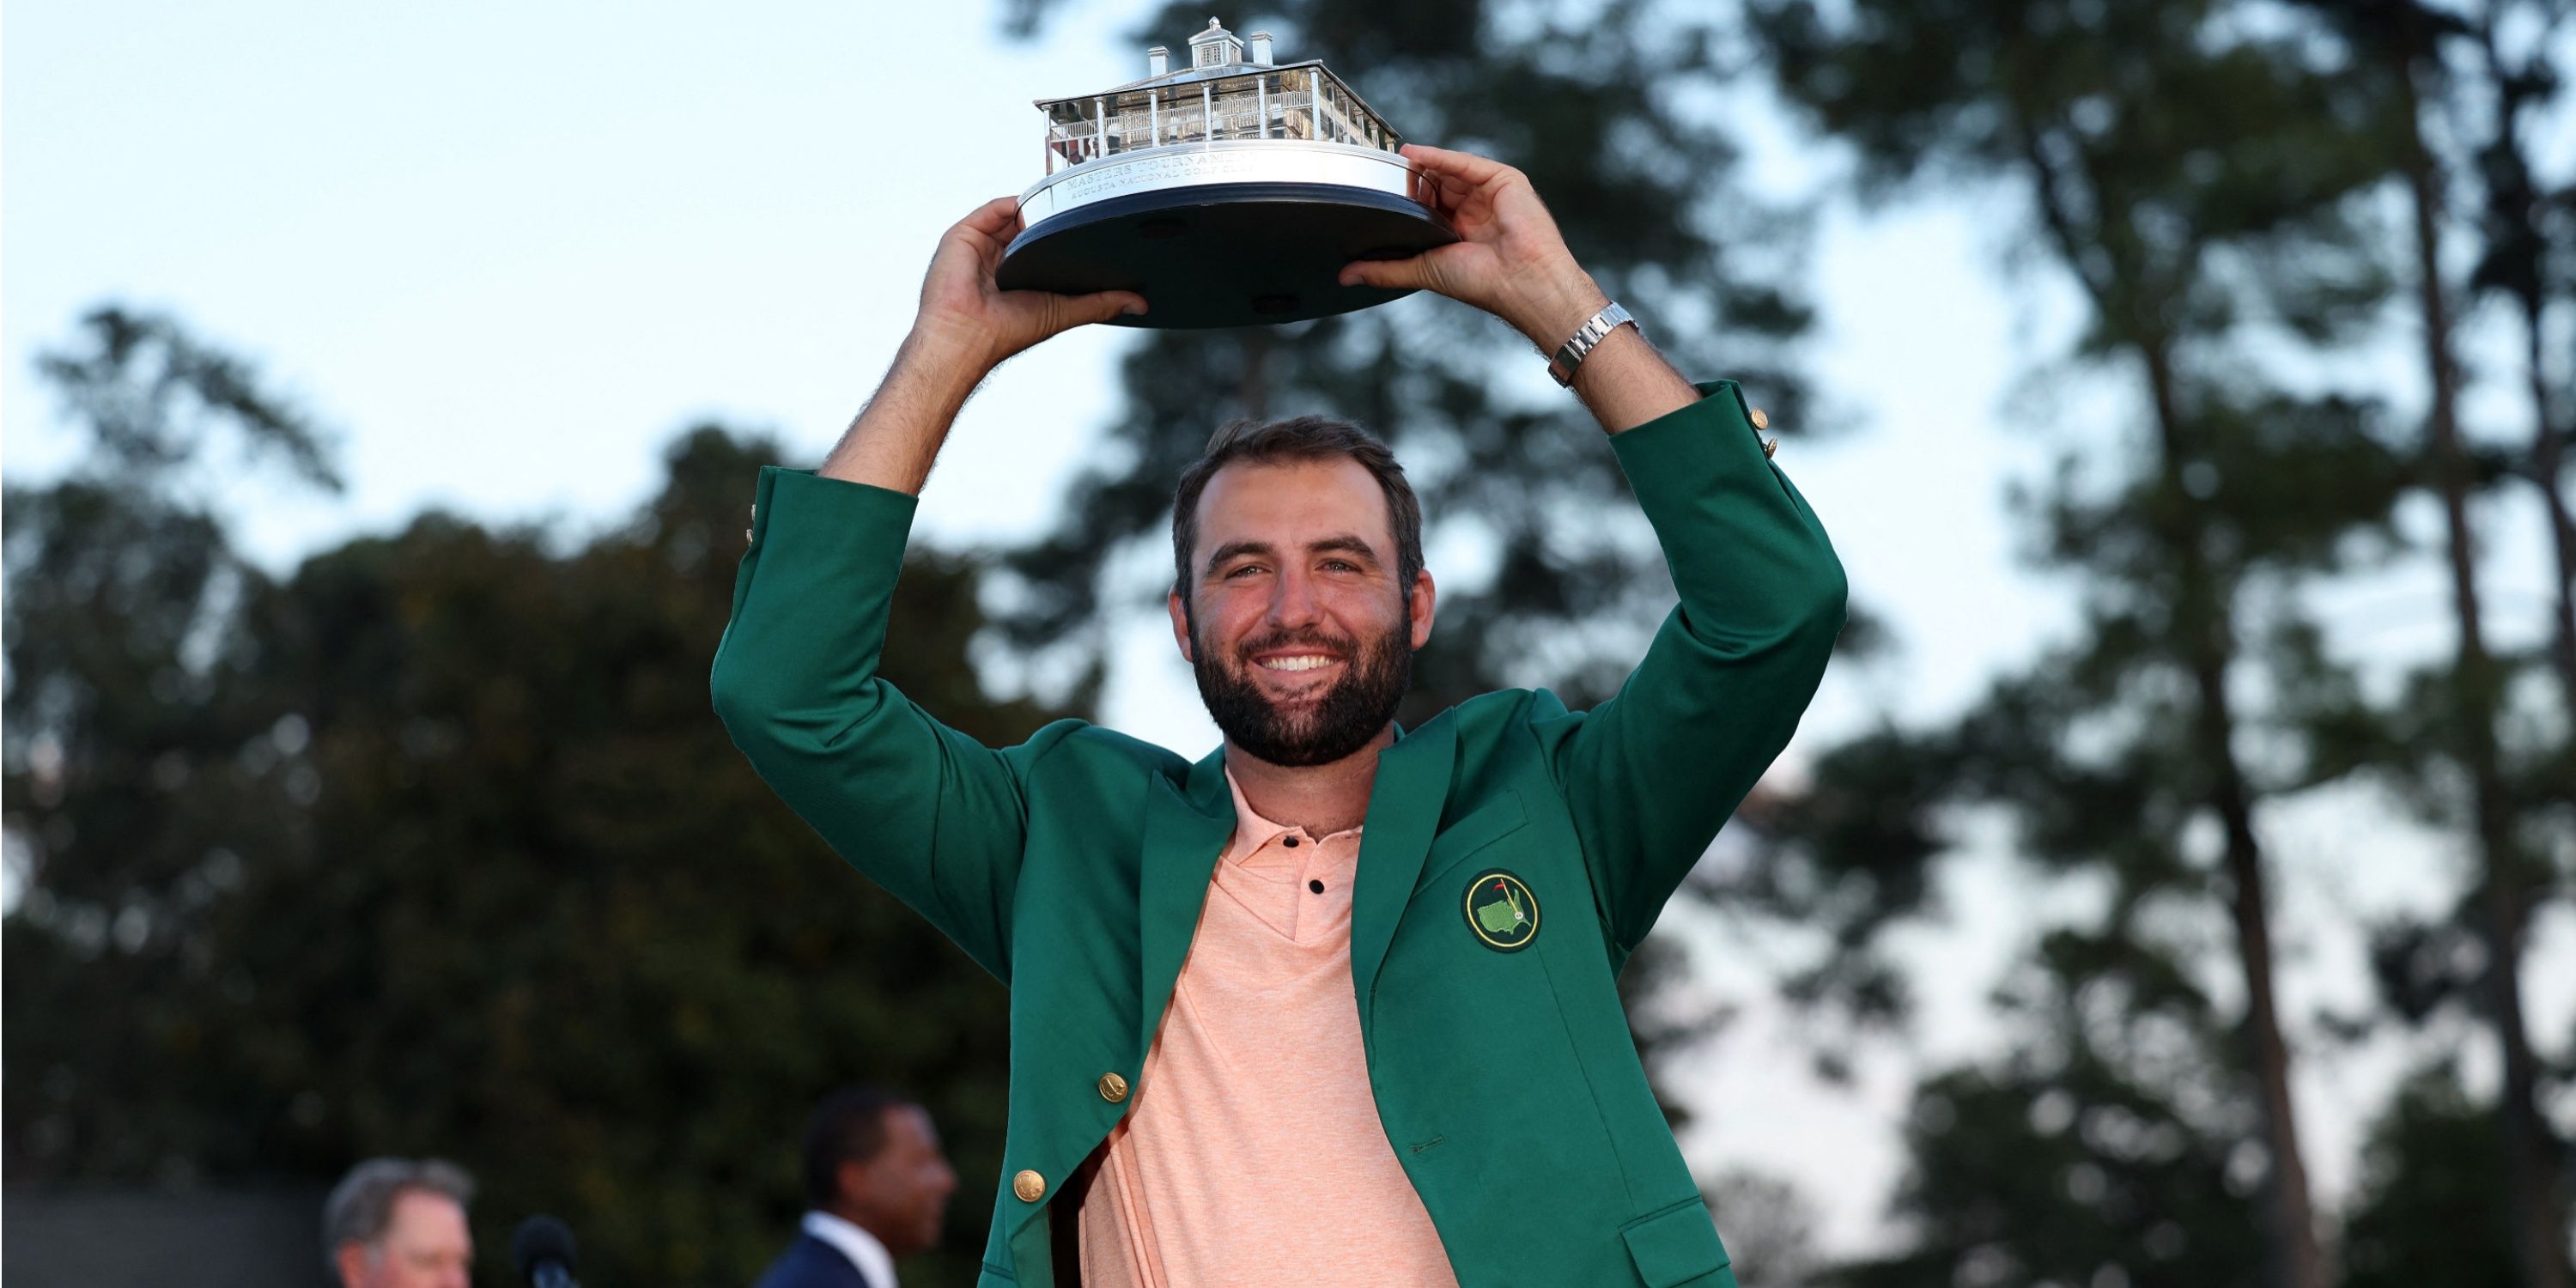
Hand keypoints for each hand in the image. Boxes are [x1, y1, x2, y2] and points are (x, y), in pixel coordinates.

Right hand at [911, 197, 1145, 372]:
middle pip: (1031, 223)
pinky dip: (1017, 202)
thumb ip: (1100, 303)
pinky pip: (994, 208)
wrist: (967, 333)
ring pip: (1015, 212)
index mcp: (1020, 274)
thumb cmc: (1007, 330)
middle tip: (1087, 204)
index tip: (1096, 223)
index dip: (1067, 233)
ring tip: (1066, 199)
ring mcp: (982, 243)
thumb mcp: (1064, 311)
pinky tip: (1037, 204)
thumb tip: (1139, 303)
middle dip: (1056, 215)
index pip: (1046, 244)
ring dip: (1039, 205)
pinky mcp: (966, 233)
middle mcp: (1000, 257)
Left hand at [1336, 144, 1608, 348]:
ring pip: (1447, 170)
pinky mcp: (1504, 180)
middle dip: (1409, 182)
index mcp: (1459, 232)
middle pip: (1435, 184)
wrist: (1521, 281)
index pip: (1425, 205)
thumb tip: (1346, 275)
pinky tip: (1413, 155)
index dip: (1404, 200)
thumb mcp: (1421, 270)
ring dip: (1419, 168)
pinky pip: (1465, 163)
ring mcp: (1489, 193)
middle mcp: (1474, 210)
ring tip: (1392, 165)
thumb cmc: (1481, 282)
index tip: (1377, 197)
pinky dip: (1438, 157)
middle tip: (1380, 179)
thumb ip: (1385, 270)